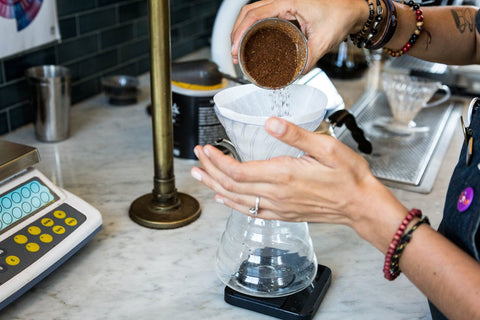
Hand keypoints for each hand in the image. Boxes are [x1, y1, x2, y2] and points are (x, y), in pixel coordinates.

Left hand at [191, 117, 407, 249]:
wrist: (361, 205)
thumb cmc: (348, 175)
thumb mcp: (326, 146)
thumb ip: (295, 135)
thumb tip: (270, 122)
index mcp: (283, 175)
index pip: (238, 170)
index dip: (217, 160)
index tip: (206, 148)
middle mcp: (276, 195)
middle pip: (231, 185)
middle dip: (210, 170)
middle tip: (197, 158)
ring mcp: (278, 208)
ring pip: (236, 200)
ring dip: (215, 187)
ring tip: (199, 176)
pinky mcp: (283, 215)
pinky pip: (251, 212)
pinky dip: (232, 204)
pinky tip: (223, 198)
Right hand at [230, 0, 367, 72]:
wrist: (353, 9)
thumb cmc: (341, 16)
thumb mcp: (323, 41)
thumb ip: (308, 60)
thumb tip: (293, 75)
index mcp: (289, 2)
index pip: (255, 15)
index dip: (240, 33)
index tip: (235, 49)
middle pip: (248, 12)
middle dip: (236, 32)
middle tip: (234, 53)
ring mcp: (283, 2)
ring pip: (253, 11)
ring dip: (242, 28)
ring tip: (239, 49)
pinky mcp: (286, 8)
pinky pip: (262, 13)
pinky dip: (252, 25)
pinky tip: (251, 40)